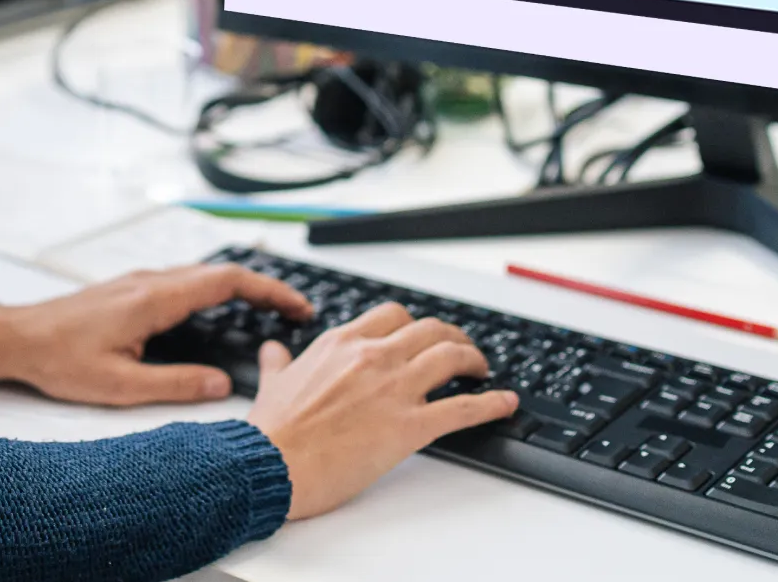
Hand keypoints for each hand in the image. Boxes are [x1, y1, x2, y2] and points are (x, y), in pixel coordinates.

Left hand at [0, 263, 310, 404]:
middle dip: (264, 289)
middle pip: (221, 272)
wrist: (16, 338)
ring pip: (201, 276)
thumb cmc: (58, 358)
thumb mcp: (120, 384)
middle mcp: (150, 282)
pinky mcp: (129, 291)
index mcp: (154, 298)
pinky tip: (214, 318)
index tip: (297, 305)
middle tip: (294, 313)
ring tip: (264, 315)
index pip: (228, 281)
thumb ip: (175, 384)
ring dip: (238, 289)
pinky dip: (212, 293)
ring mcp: (139, 282)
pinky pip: (183, 283)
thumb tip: (221, 385)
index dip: (270, 290)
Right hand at [246, 302, 515, 519]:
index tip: (421, 337)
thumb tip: (272, 351)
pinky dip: (492, 403)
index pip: (392, 316)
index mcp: (342, 343)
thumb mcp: (272, 383)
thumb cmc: (273, 431)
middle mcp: (373, 356)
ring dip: (474, 360)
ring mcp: (395, 389)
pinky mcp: (410, 426)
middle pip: (430, 329)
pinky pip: (464, 407)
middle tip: (461, 350)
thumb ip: (277, 362)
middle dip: (452, 337)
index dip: (414, 325)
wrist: (272, 463)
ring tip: (482, 370)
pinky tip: (505, 403)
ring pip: (451, 357)